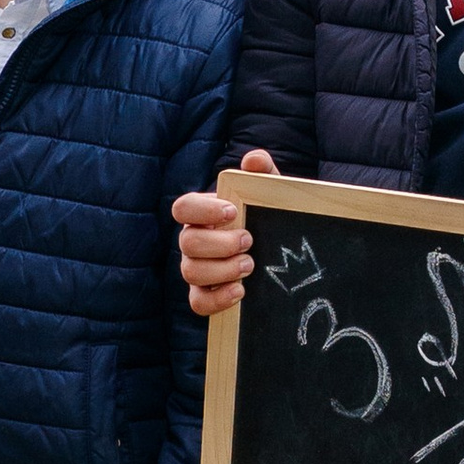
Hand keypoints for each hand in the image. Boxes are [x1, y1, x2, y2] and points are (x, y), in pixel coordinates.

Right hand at [172, 147, 275, 316]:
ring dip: (222, 270)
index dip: (202, 211)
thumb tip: (253, 161)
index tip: (232, 211)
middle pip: (187, 242)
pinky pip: (198, 303)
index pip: (183, 208)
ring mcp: (195, 269)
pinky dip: (217, 299)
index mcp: (201, 213)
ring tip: (250, 265)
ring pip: (190, 272)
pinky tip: (241, 291)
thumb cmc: (265, 216)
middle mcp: (192, 241)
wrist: (281, 253)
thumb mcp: (268, 193)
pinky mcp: (204, 295)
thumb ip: (263, 173)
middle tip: (249, 241)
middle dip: (219, 243)